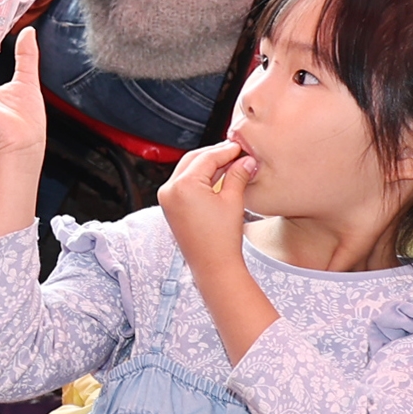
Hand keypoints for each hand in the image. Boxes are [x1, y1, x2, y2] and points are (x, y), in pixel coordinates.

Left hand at [156, 138, 258, 272]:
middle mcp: (169, 189)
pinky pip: (182, 183)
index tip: (240, 147)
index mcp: (183, 185)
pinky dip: (198, 177)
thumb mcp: (233, 201)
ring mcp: (166, 198)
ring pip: (186, 170)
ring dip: (206, 165)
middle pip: (193, 160)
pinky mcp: (169, 206)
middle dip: (214, 154)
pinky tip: (215, 177)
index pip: (206, 158)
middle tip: (234, 152)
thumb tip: (246, 160)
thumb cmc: (222, 239)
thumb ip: (238, 175)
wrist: (212, 265)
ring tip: (228, 163)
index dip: (226, 150)